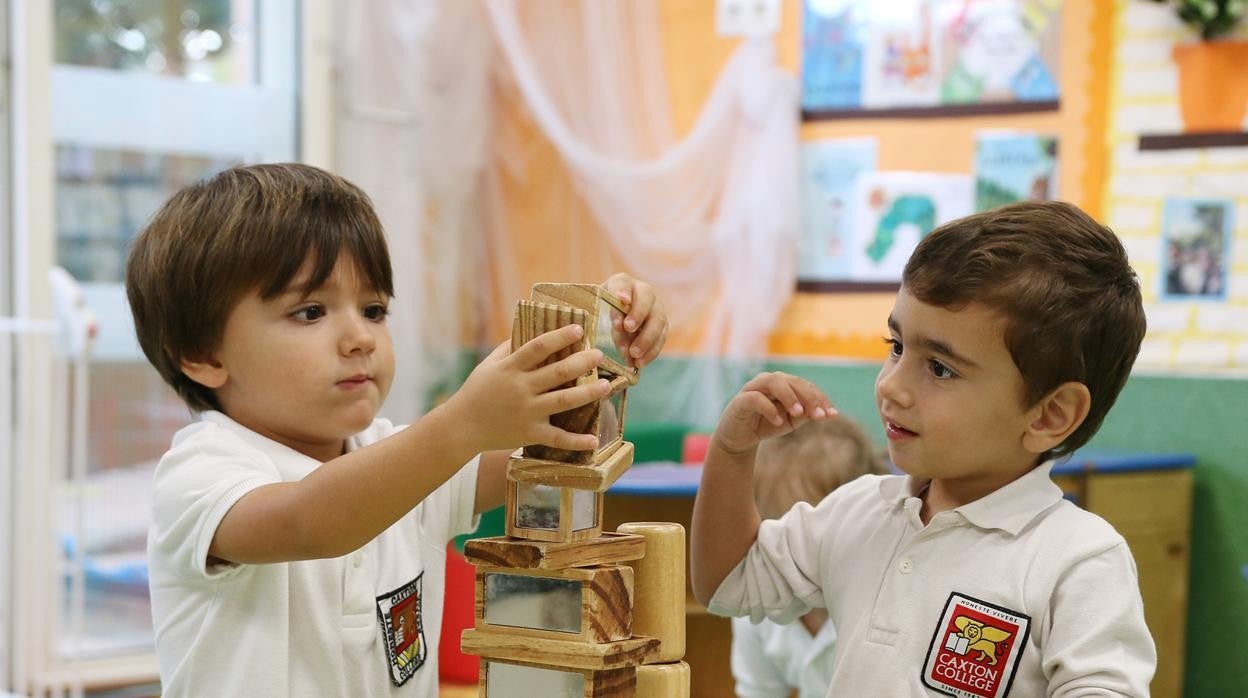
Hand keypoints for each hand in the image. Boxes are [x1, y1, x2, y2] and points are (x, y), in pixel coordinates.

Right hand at [448, 324, 611, 452]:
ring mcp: (526, 412)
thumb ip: (509, 349)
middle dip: (581, 362)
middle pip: (556, 373)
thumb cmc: (477, 392)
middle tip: (599, 355)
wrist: (461, 427)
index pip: (538, 348)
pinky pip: (556, 438)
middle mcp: (520, 389)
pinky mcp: (529, 434)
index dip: (559, 337)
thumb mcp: (489, 365)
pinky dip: (576, 442)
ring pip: (562, 401)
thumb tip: (529, 328)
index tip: (579, 329)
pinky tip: (593, 441)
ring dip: (587, 394)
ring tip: (606, 386)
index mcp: (511, 368)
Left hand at [603, 273, 667, 368]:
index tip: (622, 300)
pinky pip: (661, 338)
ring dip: (646, 339)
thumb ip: (610, 315)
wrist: (618, 318)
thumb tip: (619, 325)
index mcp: (623, 283)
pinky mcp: (662, 326)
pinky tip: (640, 362)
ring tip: (634, 355)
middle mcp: (643, 292)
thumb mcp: (599, 310)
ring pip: (658, 321)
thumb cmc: (605, 312)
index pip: (623, 284)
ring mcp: (656, 308)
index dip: (623, 291)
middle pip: (646, 300)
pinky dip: (651, 352)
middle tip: (628, 329)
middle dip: (638, 315)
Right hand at [712, 372, 835, 455]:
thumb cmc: (767, 425)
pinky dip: (769, 409)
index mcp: (783, 383)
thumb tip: (830, 413)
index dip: (820, 398)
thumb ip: (807, 414)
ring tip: (798, 413)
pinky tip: (778, 422)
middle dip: (808, 397)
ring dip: (789, 396)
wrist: (739, 439)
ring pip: (773, 382)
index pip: (805, 385)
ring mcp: (753, 388)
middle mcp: (768, 381)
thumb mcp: (791, 421)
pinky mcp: (740, 400)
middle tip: (819, 415)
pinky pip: (755, 398)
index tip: (832, 414)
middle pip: (792, 381)